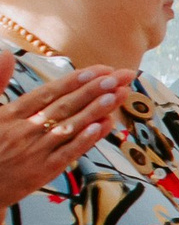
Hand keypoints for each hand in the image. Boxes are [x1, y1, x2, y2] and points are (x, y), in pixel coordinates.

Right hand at [0, 65, 131, 204]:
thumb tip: (6, 53)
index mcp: (11, 114)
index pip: (48, 92)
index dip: (75, 80)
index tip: (100, 69)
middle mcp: (24, 130)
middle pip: (64, 106)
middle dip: (94, 90)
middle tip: (120, 76)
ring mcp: (35, 151)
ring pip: (70, 126)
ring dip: (96, 110)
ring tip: (119, 94)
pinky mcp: (43, 170)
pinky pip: (68, 152)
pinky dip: (86, 138)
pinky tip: (104, 125)